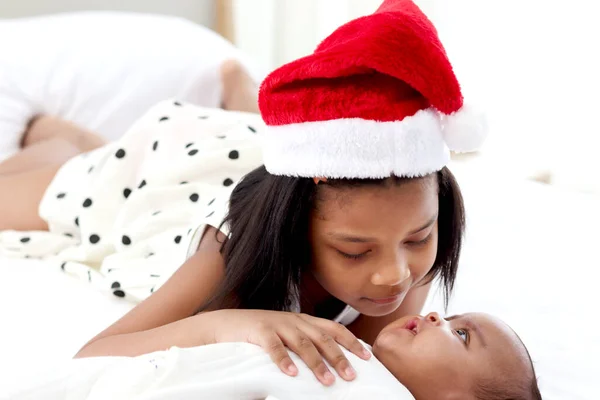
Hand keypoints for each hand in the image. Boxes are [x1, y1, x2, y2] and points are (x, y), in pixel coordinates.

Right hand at [203, 309, 370, 384]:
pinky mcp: (258, 330)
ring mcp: (276, 324)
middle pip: (322, 338)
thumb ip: (303, 350)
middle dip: (339, 357)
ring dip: (316, 362)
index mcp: (303, 321)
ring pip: (302, 343)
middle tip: (351, 376)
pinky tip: (291, 374)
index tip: (367, 357)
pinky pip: (273, 346)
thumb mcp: (285, 337)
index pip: (333, 328)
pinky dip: (283, 360)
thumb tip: (326, 373)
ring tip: (327, 381)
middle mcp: (293, 320)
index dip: (351, 341)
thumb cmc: (259, 335)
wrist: (224, 324)